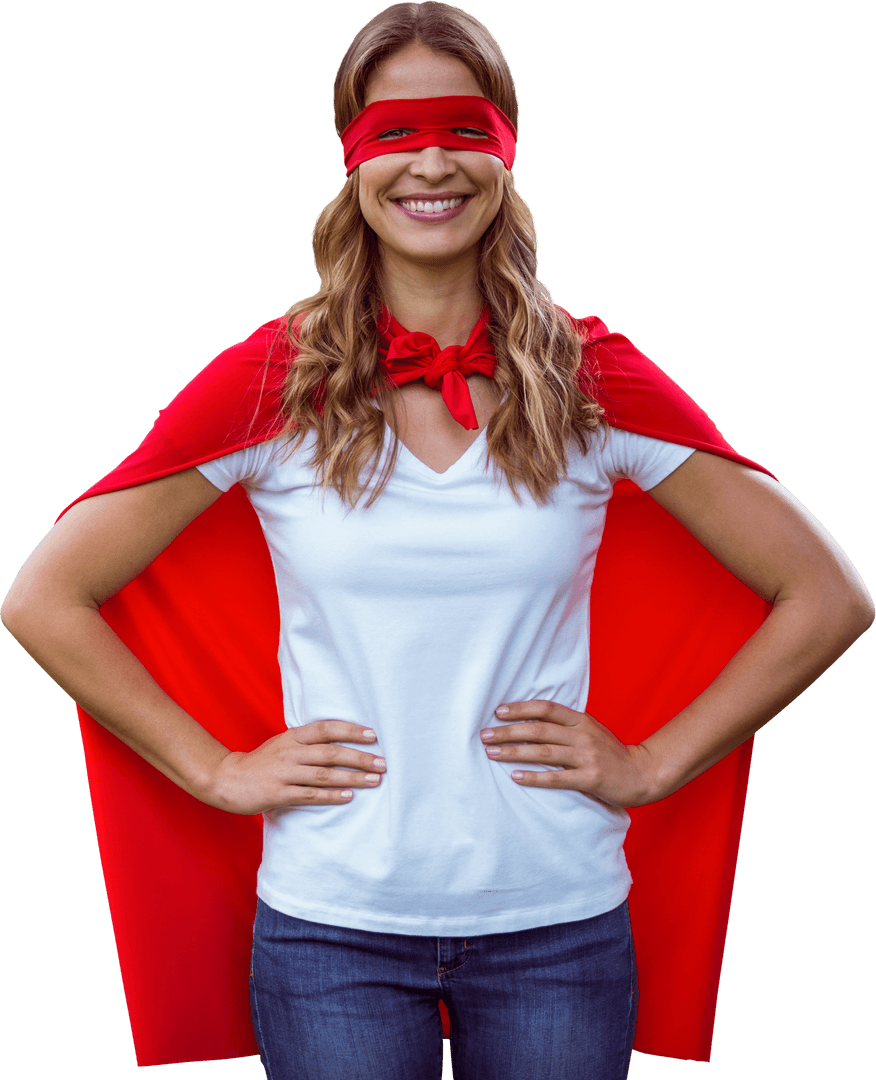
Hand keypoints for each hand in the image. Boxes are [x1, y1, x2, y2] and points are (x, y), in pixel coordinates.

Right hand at [204, 721, 385, 814]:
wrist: (227, 779)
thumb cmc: (262, 762)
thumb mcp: (283, 744)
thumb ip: (308, 742)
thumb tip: (342, 741)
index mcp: (292, 736)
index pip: (326, 728)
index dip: (351, 730)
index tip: (373, 735)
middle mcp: (290, 752)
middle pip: (330, 752)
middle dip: (360, 757)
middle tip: (383, 763)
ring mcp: (283, 773)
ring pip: (324, 774)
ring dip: (353, 777)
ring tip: (375, 780)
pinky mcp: (277, 793)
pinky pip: (310, 795)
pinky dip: (331, 796)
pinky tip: (349, 796)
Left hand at [481, 701, 658, 808]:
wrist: (642, 773)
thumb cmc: (611, 753)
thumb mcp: (590, 730)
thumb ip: (566, 725)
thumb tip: (530, 721)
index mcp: (581, 720)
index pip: (546, 708)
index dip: (521, 708)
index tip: (498, 712)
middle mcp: (582, 735)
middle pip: (539, 730)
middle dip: (508, 731)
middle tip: (484, 735)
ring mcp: (587, 757)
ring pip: (543, 752)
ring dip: (514, 752)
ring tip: (491, 753)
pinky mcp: (590, 779)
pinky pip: (557, 778)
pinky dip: (534, 777)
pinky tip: (515, 776)